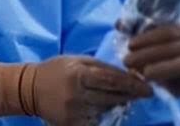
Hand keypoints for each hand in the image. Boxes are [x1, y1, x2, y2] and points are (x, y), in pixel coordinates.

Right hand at [33, 56, 151, 125]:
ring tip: (114, 95)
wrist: (30, 88)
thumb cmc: (56, 70)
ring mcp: (76, 113)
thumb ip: (100, 66)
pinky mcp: (74, 125)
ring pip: (107, 109)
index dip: (133, 84)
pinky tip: (95, 105)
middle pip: (113, 97)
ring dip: (114, 102)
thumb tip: (127, 74)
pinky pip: (96, 120)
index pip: (112, 80)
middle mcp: (78, 95)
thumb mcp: (76, 60)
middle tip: (143, 92)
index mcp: (78, 74)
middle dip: (129, 94)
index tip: (149, 88)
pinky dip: (100, 113)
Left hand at [124, 23, 179, 96]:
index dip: (147, 38)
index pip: (167, 31)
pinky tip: (171, 88)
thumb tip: (118, 24)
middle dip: (147, 54)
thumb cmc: (175, 52)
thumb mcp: (161, 40)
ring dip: (162, 68)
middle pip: (173, 47)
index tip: (129, 45)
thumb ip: (142, 32)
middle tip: (127, 61)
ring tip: (143, 74)